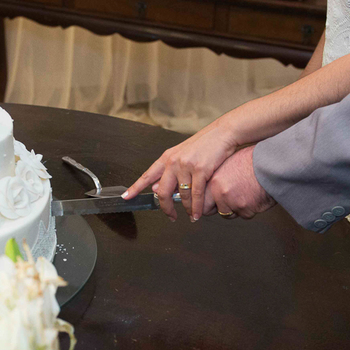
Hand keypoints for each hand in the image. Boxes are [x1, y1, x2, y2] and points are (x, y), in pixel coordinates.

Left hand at [122, 121, 238, 221]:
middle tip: (171, 216)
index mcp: (167, 158)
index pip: (147, 176)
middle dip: (165, 208)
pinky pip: (195, 195)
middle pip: (162, 192)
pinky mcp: (200, 170)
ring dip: (187, 209)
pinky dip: (196, 207)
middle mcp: (173, 162)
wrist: (223, 133)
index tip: (126, 197)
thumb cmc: (205, 144)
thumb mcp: (183, 155)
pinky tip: (197, 213)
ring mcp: (186, 165)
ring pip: (181, 196)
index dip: (135, 188)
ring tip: (192, 215)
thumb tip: (155, 188)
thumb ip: (170, 171)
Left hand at [204, 145, 275, 219]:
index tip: (208, 206)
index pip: (200, 200)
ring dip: (235, 208)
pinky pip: (245, 215)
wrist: (271, 164)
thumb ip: (217, 178)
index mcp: (213, 180)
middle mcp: (220, 192)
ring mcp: (232, 202)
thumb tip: (210, 189)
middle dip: (218, 209)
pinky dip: (250, 208)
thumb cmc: (253, 161)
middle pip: (210, 211)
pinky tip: (255, 195)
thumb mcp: (228, 164)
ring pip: (229, 214)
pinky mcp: (245, 209)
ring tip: (246, 193)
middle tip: (228, 204)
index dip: (205, 204)